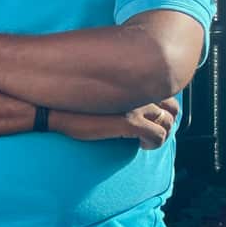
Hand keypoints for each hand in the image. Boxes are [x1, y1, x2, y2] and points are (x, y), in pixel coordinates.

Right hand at [52, 98, 179, 149]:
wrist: (54, 108)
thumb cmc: (69, 101)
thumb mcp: (95, 91)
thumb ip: (113, 92)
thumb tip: (118, 101)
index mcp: (130, 80)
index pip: (164, 90)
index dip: (164, 107)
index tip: (153, 117)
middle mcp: (137, 90)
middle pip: (171, 107)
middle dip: (168, 122)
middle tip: (154, 131)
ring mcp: (135, 105)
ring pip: (167, 123)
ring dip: (161, 134)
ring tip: (146, 140)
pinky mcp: (130, 122)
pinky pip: (157, 136)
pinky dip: (154, 144)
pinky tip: (142, 146)